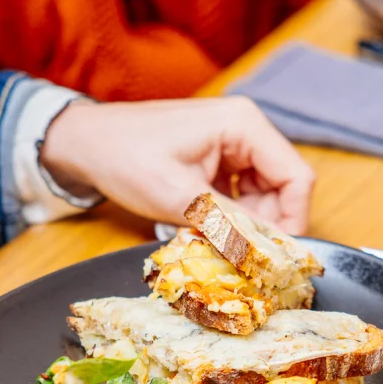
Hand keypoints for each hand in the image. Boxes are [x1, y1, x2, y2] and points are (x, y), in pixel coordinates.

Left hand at [41, 96, 314, 233]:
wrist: (86, 144)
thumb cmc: (125, 158)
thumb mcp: (179, 198)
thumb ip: (228, 224)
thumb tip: (264, 256)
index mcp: (244, 125)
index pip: (296, 177)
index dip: (293, 221)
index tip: (277, 258)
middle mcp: (245, 130)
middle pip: (282, 190)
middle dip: (265, 227)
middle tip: (242, 258)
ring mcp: (231, 145)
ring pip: (262, 198)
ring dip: (245, 225)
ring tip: (216, 244)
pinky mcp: (217, 161)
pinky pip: (240, 197)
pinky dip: (229, 218)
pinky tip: (206, 230)